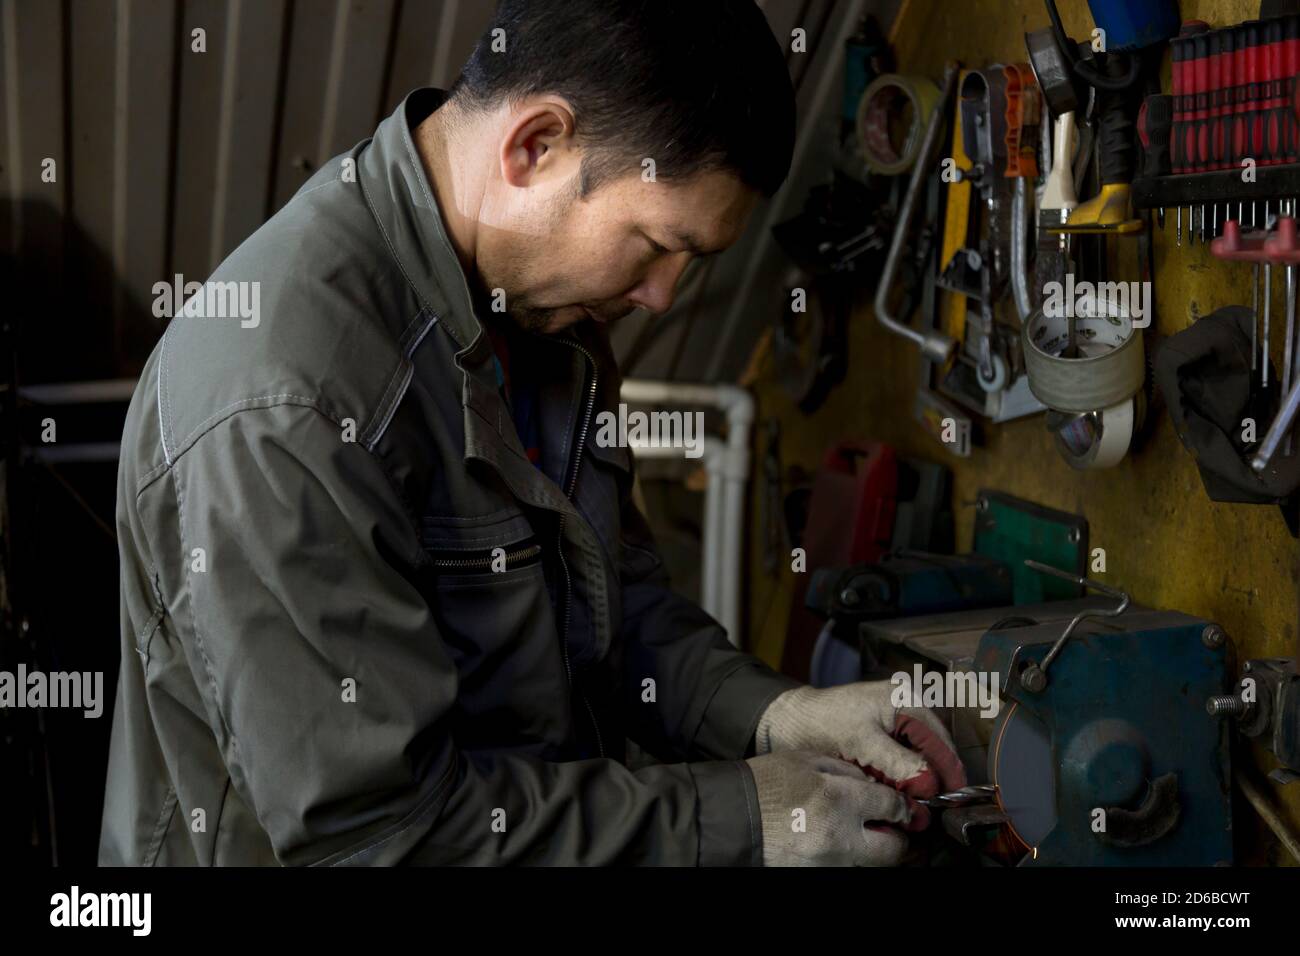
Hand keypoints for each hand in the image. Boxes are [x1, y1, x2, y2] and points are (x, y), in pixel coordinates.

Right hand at [745, 750, 914, 865]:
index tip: (905, 809)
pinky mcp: (818, 874)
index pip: (893, 808)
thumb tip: (874, 785)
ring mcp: (829, 862)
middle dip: (898, 838)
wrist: (730, 817)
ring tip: (859, 834)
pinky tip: (836, 842)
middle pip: (894, 850)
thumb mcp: (807, 760)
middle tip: (891, 828)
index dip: (906, 808)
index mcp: (838, 799)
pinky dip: (848, 857)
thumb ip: (846, 770)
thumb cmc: (765, 783)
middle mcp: (840, 836)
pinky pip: (846, 868)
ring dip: (873, 850)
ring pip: (871, 864)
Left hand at [754, 682, 965, 821]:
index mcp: (905, 699)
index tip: (949, 800)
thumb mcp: (863, 745)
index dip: (947, 772)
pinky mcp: (883, 730)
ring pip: (918, 754)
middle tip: (932, 805)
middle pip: (932, 748)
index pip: (939, 741)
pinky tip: (897, 788)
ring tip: (916, 799)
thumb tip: (931, 786)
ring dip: (917, 776)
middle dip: (933, 776)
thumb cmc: (822, 725)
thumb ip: (900, 764)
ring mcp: (895, 716)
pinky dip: (901, 772)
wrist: (790, 720)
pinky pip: (902, 754)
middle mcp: (906, 704)